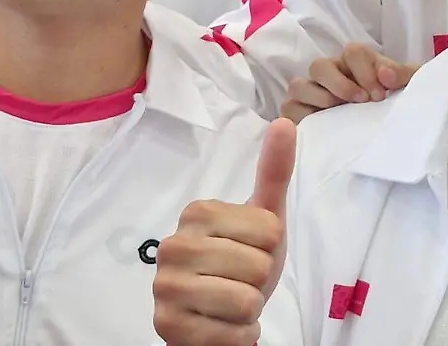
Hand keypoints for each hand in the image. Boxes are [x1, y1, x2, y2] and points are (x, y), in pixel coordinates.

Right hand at [152, 118, 296, 345]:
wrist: (218, 317)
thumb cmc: (244, 262)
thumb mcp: (266, 217)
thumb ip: (274, 171)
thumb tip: (284, 122)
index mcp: (198, 213)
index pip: (270, 232)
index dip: (270, 249)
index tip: (250, 250)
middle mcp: (172, 246)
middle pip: (258, 268)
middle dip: (259, 282)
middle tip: (240, 281)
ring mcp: (164, 288)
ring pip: (245, 301)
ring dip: (249, 311)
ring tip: (230, 304)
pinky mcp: (164, 327)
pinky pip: (231, 335)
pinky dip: (238, 336)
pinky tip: (221, 327)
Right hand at [280, 43, 417, 122]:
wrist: (389, 132)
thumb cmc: (394, 101)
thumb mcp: (407, 86)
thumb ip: (403, 75)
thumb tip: (386, 75)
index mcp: (354, 63)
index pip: (352, 52)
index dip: (365, 70)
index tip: (380, 94)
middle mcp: (329, 74)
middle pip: (319, 66)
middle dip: (340, 83)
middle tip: (361, 101)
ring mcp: (311, 93)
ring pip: (298, 85)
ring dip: (318, 98)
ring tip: (339, 113)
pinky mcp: (300, 115)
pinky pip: (289, 109)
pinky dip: (301, 116)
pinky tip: (322, 126)